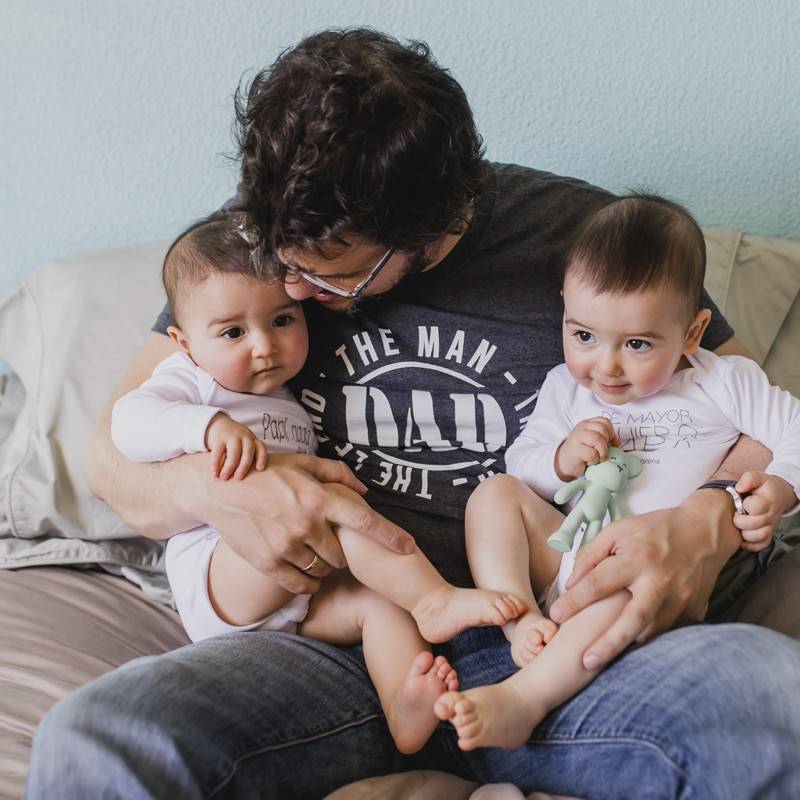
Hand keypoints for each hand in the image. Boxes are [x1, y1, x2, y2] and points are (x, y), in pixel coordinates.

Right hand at [192, 452, 415, 593]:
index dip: (390, 536)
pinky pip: (301, 584)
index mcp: (318, 498)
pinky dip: (308, 581)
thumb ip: (337, 475)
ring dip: (325, 566)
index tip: (409, 548)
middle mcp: (305, 524)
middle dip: (343, 552)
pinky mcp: (268, 562)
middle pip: (343, 555)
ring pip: (323, 570)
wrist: (220, 489)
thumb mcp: (302, 464)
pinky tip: (305, 571)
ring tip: (313, 551)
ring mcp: (286, 546)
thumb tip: (365, 490)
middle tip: (329, 542)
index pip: (365, 521)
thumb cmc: (266, 473)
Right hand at [205, 413, 268, 479]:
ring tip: (224, 478)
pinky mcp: (219, 438)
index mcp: (253, 440)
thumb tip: (248, 479)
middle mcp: (245, 437)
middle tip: (239, 478)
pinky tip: (215, 473)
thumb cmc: (235, 440)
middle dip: (244, 466)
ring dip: (229, 467)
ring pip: (234, 453)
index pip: (261, 448)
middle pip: (248, 452)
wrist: (218, 423)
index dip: (262, 458)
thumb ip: (247, 456)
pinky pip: (218, 452)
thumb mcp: (244, 444)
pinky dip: (216, 463)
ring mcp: (232, 436)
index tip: (260, 469)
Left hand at [549, 491, 737, 669]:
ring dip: (626, 646)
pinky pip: (666, 632)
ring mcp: (680, 600)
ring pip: (650, 632)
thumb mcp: (618, 530)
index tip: (555, 615)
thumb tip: (571, 584)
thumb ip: (591, 555)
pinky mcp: (693, 611)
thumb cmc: (654, 530)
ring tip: (601, 657)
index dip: (574, 601)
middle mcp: (660, 582)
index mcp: (638, 558)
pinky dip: (646, 639)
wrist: (705, 532)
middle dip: (608, 644)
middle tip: (584, 663)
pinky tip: (629, 644)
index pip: (598, 583)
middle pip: (632, 620)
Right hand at [555, 416, 620, 479]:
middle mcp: (582, 428)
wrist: (564, 462)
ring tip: (597, 458)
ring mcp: (577, 437)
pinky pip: (592, 454)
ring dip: (602, 452)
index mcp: (587, 424)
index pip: (604, 421)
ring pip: (598, 439)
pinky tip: (588, 461)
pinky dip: (594, 460)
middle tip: (601, 452)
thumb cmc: (582, 452)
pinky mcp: (575, 449)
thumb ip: (604, 438)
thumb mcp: (593, 441)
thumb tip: (617, 442)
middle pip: (602, 429)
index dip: (611, 432)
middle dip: (606, 443)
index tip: (611, 443)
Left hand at [735, 471, 795, 551]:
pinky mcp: (768, 535)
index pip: (755, 506)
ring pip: (758, 536)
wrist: (777, 495)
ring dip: (745, 533)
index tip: (741, 501)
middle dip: (739, 520)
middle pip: (753, 524)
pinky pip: (761, 545)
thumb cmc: (764, 487)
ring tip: (739, 525)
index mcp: (767, 501)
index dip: (745, 505)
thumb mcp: (757, 477)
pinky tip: (742, 537)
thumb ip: (749, 479)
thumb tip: (739, 487)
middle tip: (736, 514)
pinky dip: (750, 544)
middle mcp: (770, 515)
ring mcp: (770, 526)